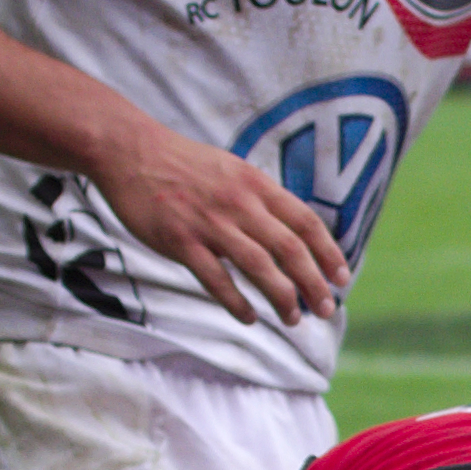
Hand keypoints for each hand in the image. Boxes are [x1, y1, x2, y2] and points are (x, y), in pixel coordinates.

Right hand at [86, 120, 350, 327]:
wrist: (128, 149)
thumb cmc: (184, 165)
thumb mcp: (233, 170)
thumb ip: (262, 199)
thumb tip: (294, 232)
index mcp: (256, 185)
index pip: (306, 222)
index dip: (329, 253)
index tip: (342, 278)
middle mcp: (239, 204)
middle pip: (290, 250)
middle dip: (314, 284)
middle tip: (326, 309)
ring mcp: (209, 223)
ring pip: (259, 268)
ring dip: (282, 298)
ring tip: (292, 319)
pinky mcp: (180, 240)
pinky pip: (217, 280)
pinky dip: (237, 303)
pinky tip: (249, 317)